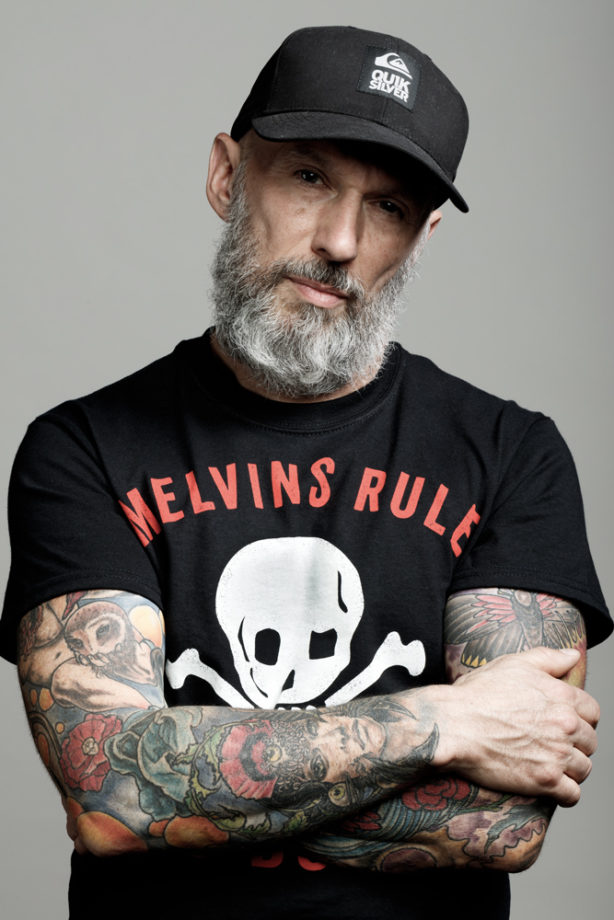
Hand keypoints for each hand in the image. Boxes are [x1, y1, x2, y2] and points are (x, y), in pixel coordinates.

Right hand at [429, 647, 598, 805]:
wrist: (454, 724)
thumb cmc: (478, 694)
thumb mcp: (513, 664)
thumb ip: (548, 658)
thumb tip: (572, 656)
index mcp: (561, 696)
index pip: (593, 712)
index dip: (581, 718)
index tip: (567, 724)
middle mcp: (565, 725)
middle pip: (590, 742)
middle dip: (577, 744)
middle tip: (554, 745)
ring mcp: (557, 754)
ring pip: (584, 768)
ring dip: (572, 769)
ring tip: (551, 765)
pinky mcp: (546, 781)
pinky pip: (573, 794)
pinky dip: (565, 792)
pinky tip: (552, 785)